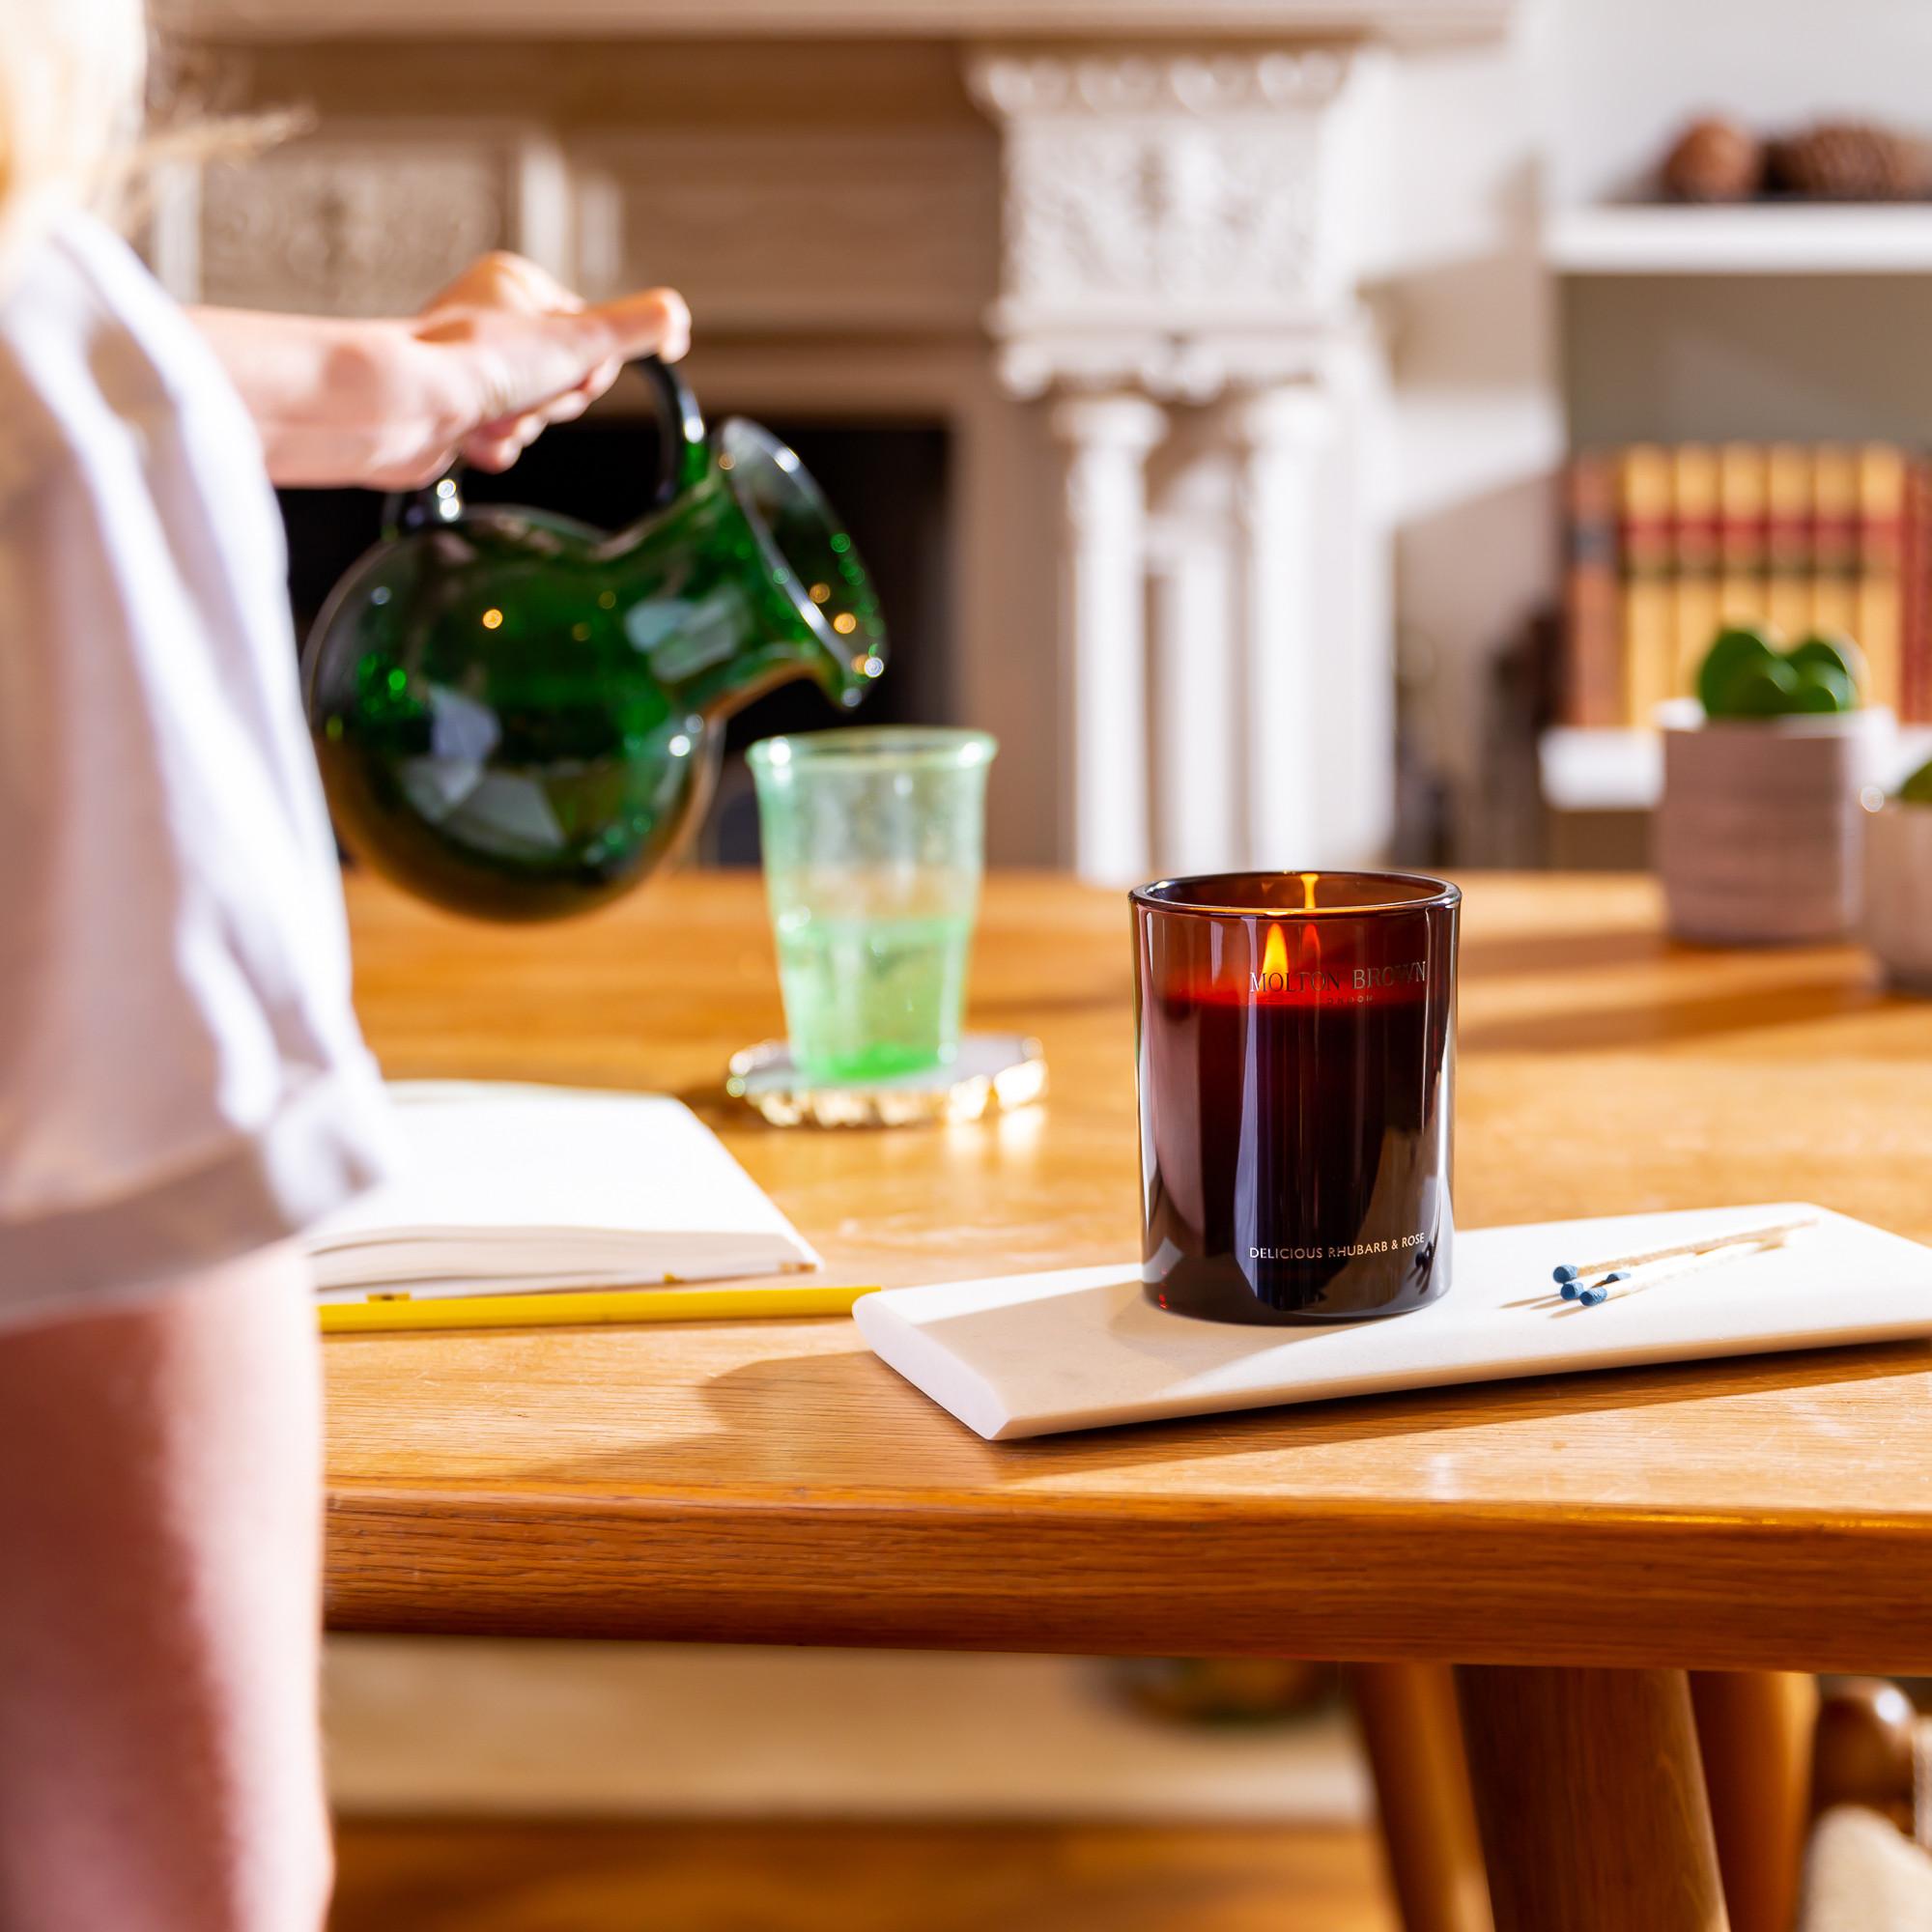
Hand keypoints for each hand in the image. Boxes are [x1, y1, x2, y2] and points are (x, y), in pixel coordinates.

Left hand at [404, 252, 690, 479]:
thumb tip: (677, 316)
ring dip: (524, 428)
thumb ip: (638, 327)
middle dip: (552, 404)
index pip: (593, 338)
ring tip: (491, 416)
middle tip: (526, 394)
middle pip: (567, 379)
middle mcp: (491, 318)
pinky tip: (474, 438)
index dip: (590, 369)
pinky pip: (502, 438)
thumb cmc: (480, 361)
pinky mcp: (453, 409)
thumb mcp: (581, 339)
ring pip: (535, 414)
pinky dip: (496, 446)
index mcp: (518, 284)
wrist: (405, 408)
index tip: (571, 372)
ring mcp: (471, 366)